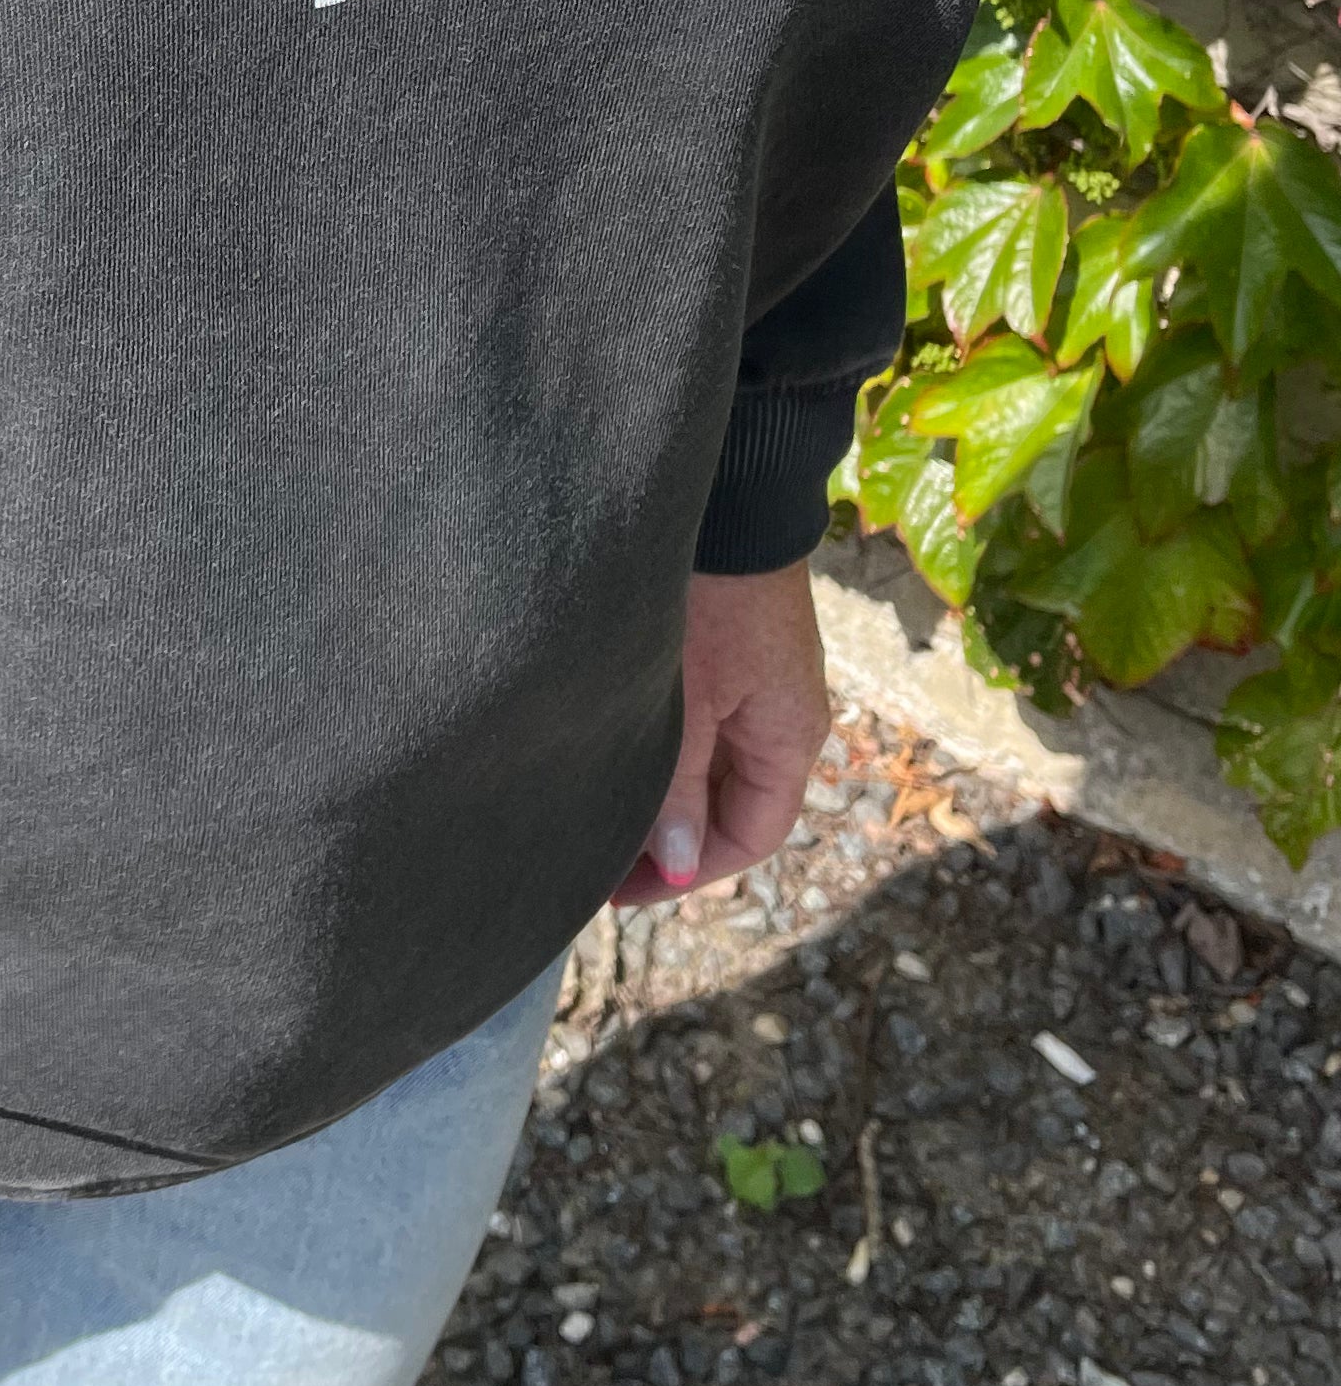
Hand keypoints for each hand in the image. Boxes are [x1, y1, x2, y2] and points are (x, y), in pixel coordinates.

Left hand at [611, 562, 830, 905]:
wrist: (726, 498)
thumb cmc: (713, 595)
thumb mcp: (690, 701)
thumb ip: (679, 784)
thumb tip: (672, 860)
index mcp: (791, 737)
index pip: (750, 835)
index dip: (689, 869)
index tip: (622, 888)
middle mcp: (780, 717)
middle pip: (728, 806)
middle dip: (666, 838)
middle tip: (594, 856)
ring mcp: (754, 684)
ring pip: (707, 767)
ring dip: (660, 795)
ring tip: (595, 810)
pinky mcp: (726, 653)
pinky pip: (698, 725)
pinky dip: (660, 752)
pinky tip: (610, 754)